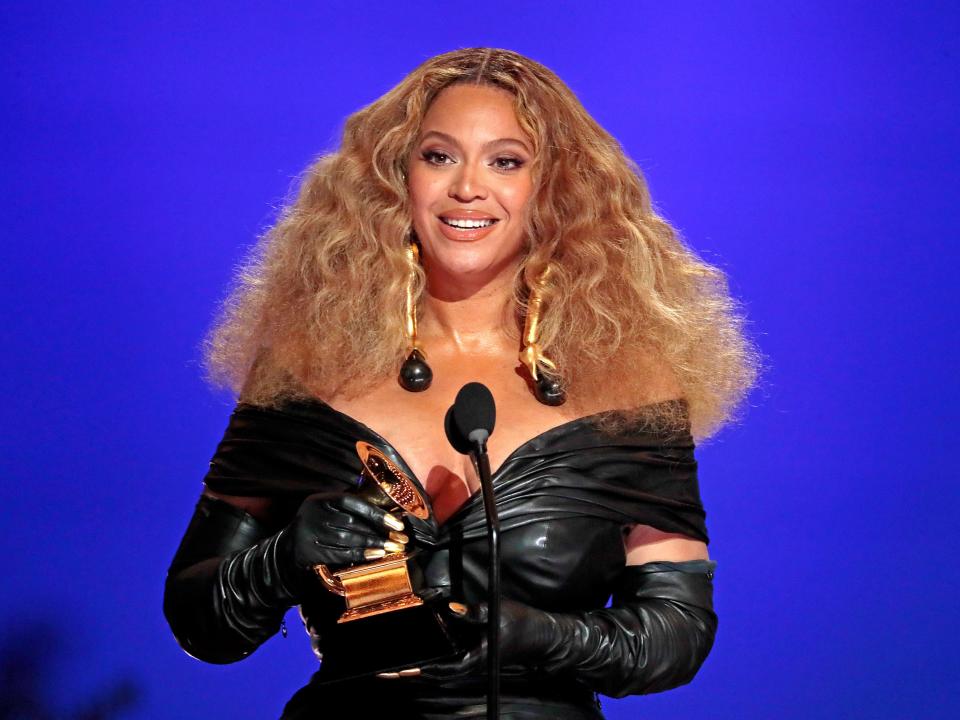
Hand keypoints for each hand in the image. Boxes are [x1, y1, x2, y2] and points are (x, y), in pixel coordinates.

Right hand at [278, 492, 407, 593]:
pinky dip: (360, 555)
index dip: (377, 513)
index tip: (398, 523)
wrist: (290, 544)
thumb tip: (388, 512)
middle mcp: (315, 514)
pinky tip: (375, 555)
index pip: (354, 503)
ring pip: (347, 539)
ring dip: (372, 544)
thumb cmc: (320, 523)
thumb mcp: (330, 508)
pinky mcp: (311, 552)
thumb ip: (353, 506)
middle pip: (353, 523)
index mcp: (323, 499)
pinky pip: (340, 554)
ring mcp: (311, 533)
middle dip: (379, 532)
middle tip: (399, 539)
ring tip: (390, 548)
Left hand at [378, 599, 553, 680]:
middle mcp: (469, 663)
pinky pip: (445, 662)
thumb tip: (449, 607)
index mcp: (475, 658)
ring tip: (393, 667)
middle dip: (409, 674)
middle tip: (384, 671)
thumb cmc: (521, 624)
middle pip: (434, 674)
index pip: (442, 668)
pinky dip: (429, 662)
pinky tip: (419, 654)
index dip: (420, 670)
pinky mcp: (470, 654)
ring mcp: (469, 661)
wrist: (540, 636)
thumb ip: (472, 612)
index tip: (400, 670)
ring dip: (416, 669)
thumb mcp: (497, 613)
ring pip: (438, 670)